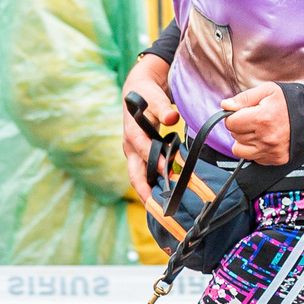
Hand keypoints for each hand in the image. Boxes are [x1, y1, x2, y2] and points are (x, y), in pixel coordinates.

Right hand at [119, 55, 175, 204]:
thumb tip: (172, 118)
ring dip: (149, 195)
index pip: (144, 151)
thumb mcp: (155, 96)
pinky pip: (144, 176)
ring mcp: (134, 154)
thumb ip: (163, 108)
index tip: (168, 173)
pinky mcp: (139, 157)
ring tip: (164, 212)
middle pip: (135, 175)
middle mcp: (131, 148)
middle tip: (159, 210)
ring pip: (139, 179)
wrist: (136, 92)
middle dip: (146, 193)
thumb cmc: (147, 94)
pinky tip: (165, 200)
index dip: (155, 162)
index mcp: (133, 133)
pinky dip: (152, 188)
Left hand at [221, 83, 291, 165]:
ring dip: (244, 140)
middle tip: (253, 119)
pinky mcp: (275, 159)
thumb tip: (225, 105)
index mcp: (262, 118)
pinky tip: (265, 139)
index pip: (230, 123)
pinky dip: (255, 149)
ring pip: (239, 150)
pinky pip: (253, 158)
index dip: (233, 116)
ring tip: (257, 131)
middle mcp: (265, 138)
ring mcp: (270, 151)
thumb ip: (244, 98)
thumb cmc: (289, 102)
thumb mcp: (267, 90)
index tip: (242, 113)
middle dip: (240, 127)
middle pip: (234, 136)